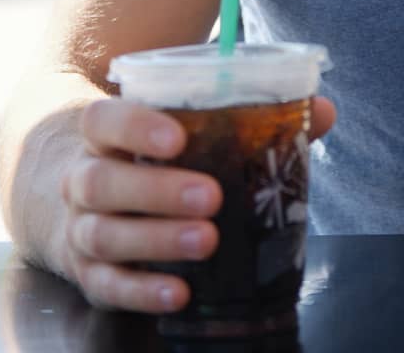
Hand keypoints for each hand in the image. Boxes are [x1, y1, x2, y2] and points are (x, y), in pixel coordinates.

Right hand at [59, 93, 336, 313]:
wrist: (82, 196)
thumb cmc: (151, 157)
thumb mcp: (183, 129)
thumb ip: (251, 116)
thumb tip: (322, 110)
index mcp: (104, 135)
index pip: (103, 121)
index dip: (134, 126)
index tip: (177, 137)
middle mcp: (83, 179)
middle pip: (102, 182)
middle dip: (157, 191)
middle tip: (211, 196)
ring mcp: (80, 229)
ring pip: (105, 235)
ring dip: (157, 240)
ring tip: (207, 240)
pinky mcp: (89, 275)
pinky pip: (109, 286)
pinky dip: (143, 292)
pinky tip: (180, 292)